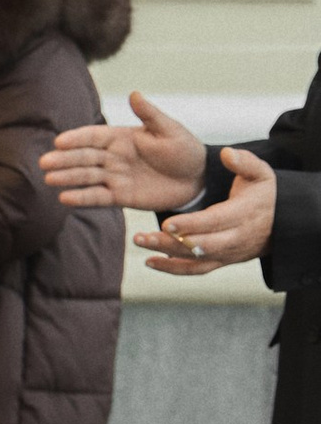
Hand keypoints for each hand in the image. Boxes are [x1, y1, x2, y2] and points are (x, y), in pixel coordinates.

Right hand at [41, 92, 206, 212]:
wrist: (197, 179)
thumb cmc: (184, 150)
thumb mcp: (170, 130)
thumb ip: (150, 115)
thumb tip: (134, 94)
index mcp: (121, 138)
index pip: (93, 137)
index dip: (76, 139)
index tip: (59, 141)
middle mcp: (113, 157)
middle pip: (84, 157)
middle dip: (64, 159)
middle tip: (45, 163)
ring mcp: (114, 177)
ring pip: (86, 177)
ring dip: (68, 178)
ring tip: (49, 179)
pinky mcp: (119, 196)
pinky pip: (98, 197)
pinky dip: (82, 198)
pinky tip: (65, 198)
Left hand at [140, 148, 274, 273]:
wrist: (283, 224)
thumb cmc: (265, 195)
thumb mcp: (262, 174)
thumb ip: (245, 162)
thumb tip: (227, 153)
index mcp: (243, 214)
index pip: (215, 222)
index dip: (191, 224)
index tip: (167, 223)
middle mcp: (235, 238)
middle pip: (201, 244)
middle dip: (170, 242)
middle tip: (142, 237)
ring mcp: (228, 252)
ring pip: (196, 258)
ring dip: (166, 254)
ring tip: (140, 242)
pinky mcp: (222, 261)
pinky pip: (197, 269)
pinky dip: (174, 269)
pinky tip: (150, 262)